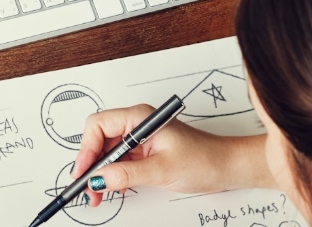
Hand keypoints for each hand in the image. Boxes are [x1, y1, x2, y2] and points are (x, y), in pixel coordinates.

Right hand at [71, 104, 269, 206]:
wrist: (227, 167)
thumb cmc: (204, 159)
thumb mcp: (162, 169)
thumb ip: (128, 174)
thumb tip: (99, 178)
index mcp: (140, 117)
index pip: (99, 125)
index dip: (87, 148)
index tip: (84, 171)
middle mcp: (137, 123)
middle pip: (99, 138)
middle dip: (90, 163)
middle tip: (86, 187)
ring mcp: (140, 137)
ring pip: (107, 151)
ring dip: (100, 172)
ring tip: (97, 194)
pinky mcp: (144, 151)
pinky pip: (119, 160)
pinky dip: (112, 175)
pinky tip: (111, 189)